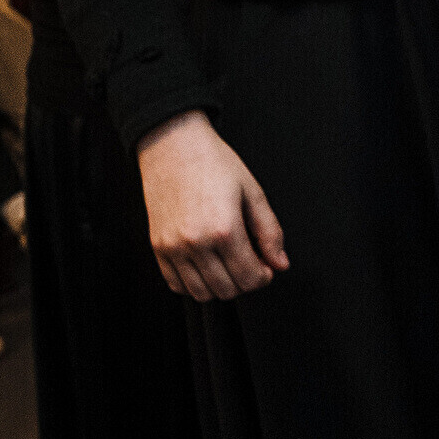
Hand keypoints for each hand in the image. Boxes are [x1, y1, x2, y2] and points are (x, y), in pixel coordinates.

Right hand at [137, 110, 290, 300]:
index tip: (266, 268)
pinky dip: (194, 284)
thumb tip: (280, 264)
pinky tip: (206, 267)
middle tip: (250, 264)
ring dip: (221, 287)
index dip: (263, 278)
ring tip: (229, 266)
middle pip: (227, 290)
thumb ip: (270, 231)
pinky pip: (176, 284)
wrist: (172, 145)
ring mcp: (172, 247)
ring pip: (201, 293)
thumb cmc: (213, 163)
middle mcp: (196, 242)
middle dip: (245, 283)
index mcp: (224, 228)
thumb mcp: (252, 191)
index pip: (249, 277)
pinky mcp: (157, 247)